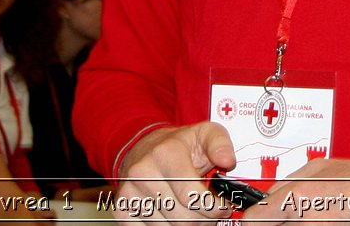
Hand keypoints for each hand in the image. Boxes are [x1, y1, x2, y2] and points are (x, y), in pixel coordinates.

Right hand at [112, 123, 236, 223]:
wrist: (143, 147)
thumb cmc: (179, 145)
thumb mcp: (205, 133)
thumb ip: (220, 143)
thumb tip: (228, 161)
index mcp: (166, 153)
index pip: (192, 196)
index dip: (214, 209)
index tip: (223, 209)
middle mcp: (143, 172)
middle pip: (182, 218)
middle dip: (203, 220)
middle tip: (210, 213)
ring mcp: (129, 191)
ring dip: (186, 225)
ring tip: (192, 211)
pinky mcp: (121, 208)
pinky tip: (173, 214)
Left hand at [245, 159, 349, 223]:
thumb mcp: (322, 168)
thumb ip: (289, 183)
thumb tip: (268, 197)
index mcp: (297, 196)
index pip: (253, 220)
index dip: (253, 220)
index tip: (254, 221)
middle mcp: (304, 221)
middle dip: (273, 225)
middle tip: (293, 216)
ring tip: (314, 216)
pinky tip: (325, 221)